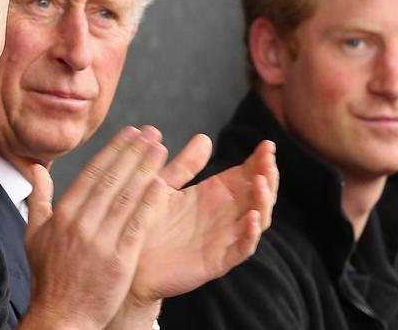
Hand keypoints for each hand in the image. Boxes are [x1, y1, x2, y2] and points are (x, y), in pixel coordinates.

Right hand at [19, 127, 167, 329]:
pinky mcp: (119, 261)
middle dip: (133, 152)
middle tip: (150, 132)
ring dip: (144, 170)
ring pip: (126, 198)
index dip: (113, 150)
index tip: (129, 133)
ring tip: (159, 149)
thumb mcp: (34, 235)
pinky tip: (160, 185)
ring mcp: (100, 243)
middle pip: (111, 180)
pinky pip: (136, 226)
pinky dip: (148, 204)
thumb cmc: (50, 277)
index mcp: (63, 216)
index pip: (92, 174)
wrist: (61, 318)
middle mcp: (81, 225)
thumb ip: (39, 198)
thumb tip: (36, 169)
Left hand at [130, 136, 277, 303]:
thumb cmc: (146, 221)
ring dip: (263, 201)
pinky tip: (251, 216)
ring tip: (261, 182)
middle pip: (257, 194)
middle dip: (267, 176)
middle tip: (269, 160)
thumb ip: (185, 166)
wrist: (128, 258)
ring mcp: (224, 238)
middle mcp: (224, 215)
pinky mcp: (218, 261)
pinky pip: (242, 248)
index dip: (259, 160)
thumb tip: (205, 137)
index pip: (246, 174)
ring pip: (256, 219)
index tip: (267, 144)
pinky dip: (250, 233)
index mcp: (214, 194)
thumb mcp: (165, 187)